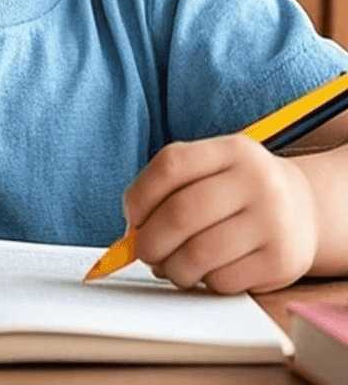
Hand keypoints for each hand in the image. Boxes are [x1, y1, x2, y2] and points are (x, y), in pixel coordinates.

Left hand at [122, 134, 318, 293]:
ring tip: (170, 266)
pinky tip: (205, 272)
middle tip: (144, 252)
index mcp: (231, 150)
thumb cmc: (235, 190)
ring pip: (199, 254)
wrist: (302, 209)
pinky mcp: (282, 261)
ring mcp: (273, 221)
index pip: (171, 164)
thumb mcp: (210, 170)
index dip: (140, 194)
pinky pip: (223, 280)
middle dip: (150, 240)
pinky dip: (203, 281)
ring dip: (172, 268)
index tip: (132, 216)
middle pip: (181, 213)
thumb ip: (168, 189)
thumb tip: (131, 235)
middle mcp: (256, 181)